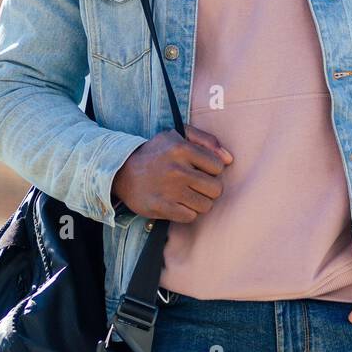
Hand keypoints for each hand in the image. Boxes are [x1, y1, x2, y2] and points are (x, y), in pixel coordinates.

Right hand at [110, 124, 232, 222]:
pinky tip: (177, 203)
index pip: (218, 166)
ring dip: (199, 202)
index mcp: (182, 148)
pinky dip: (186, 212)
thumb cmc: (157, 153)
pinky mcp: (161, 207)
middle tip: (195, 185)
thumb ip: (207, 140)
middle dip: (208, 188)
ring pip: (206, 206)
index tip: (200, 169)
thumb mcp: (178, 135)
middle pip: (216, 189)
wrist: (122, 172)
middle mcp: (177, 169)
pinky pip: (190, 217)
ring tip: (187, 195)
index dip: (212, 170)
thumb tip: (229, 159)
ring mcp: (169, 190)